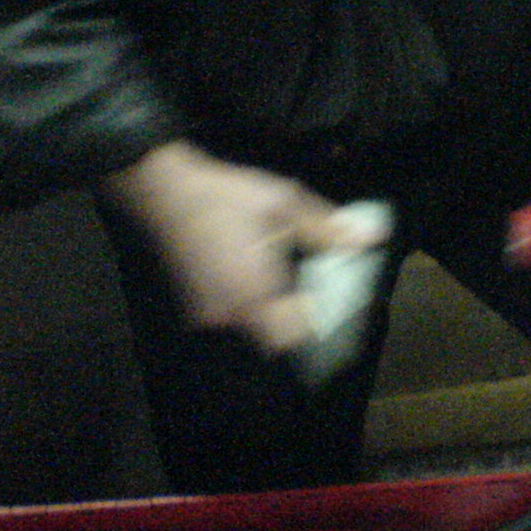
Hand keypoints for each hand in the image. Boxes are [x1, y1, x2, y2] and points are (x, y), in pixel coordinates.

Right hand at [101, 142, 386, 353]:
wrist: (160, 189)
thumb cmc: (222, 196)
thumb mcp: (281, 203)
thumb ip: (325, 227)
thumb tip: (369, 238)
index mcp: (254, 293)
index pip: (294, 336)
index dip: (317, 326)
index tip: (332, 305)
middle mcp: (230, 312)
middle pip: (275, 340)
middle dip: (297, 323)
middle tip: (316, 296)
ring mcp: (207, 313)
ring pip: (252, 330)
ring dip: (273, 316)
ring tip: (293, 287)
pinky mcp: (194, 306)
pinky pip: (232, 318)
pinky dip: (250, 308)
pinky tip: (260, 279)